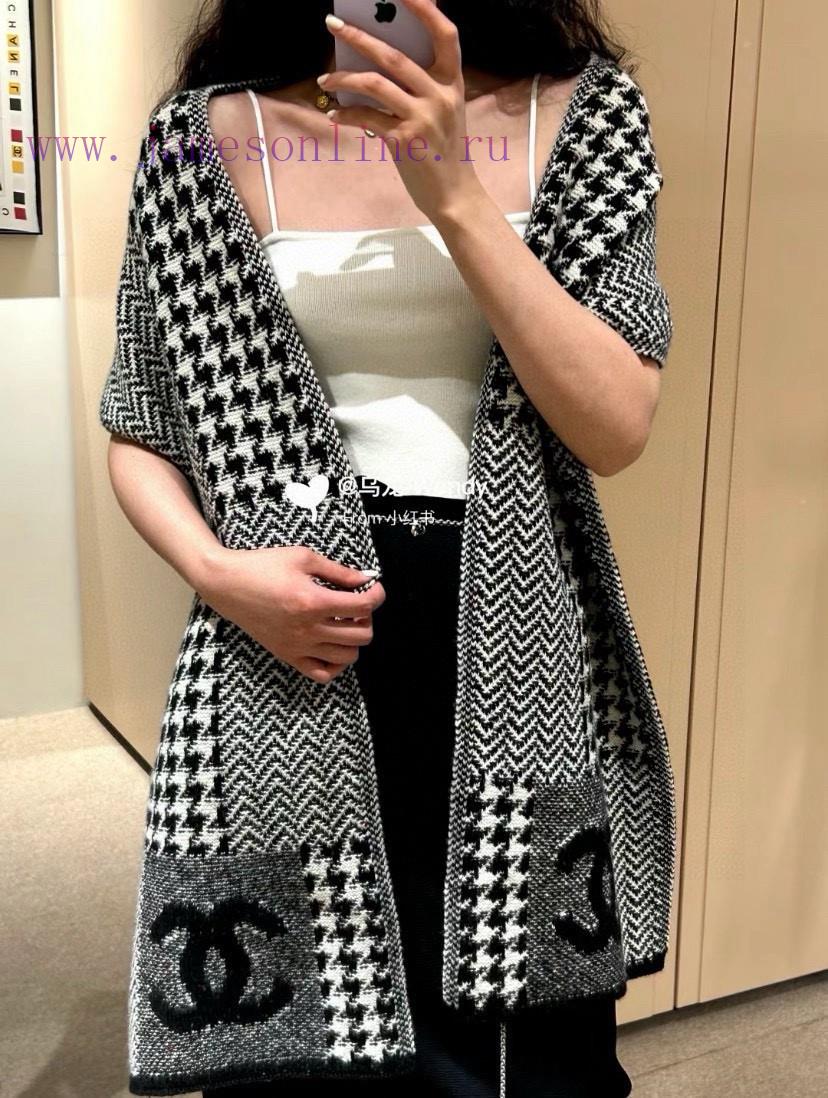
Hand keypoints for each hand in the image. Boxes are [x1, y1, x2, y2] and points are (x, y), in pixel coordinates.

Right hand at [197, 544, 385, 683]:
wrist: (226, 584)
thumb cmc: (262, 565)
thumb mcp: (303, 557)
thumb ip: (339, 571)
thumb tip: (367, 579)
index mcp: (313, 601)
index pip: (363, 606)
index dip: (377, 595)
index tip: (373, 588)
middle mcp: (308, 629)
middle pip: (362, 635)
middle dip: (368, 618)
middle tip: (356, 604)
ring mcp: (297, 646)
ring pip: (347, 657)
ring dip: (354, 639)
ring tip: (344, 622)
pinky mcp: (287, 655)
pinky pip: (322, 674)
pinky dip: (336, 664)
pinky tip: (333, 645)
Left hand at [321, 0, 481, 221]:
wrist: (454, 196)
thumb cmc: (443, 151)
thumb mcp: (443, 113)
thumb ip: (421, 86)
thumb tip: (375, 62)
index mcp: (452, 83)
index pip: (445, 34)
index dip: (425, 8)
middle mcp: (440, 96)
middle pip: (394, 55)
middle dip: (358, 36)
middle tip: (333, 24)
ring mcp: (423, 118)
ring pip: (375, 83)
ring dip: (343, 78)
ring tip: (324, 81)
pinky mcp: (404, 140)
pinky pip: (367, 118)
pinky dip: (347, 115)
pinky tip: (335, 114)